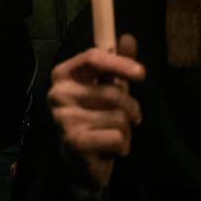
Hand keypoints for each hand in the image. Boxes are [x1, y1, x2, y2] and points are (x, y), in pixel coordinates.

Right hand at [48, 34, 144, 193]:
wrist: (80, 162)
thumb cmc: (95, 117)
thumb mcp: (107, 87)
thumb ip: (117, 64)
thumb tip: (128, 37)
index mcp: (64, 74)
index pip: (93, 58)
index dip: (119, 63)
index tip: (141, 73)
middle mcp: (58, 93)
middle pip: (113, 92)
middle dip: (130, 108)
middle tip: (128, 118)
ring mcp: (64, 118)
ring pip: (118, 118)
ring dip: (126, 129)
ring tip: (112, 134)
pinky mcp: (74, 141)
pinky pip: (117, 138)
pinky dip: (122, 146)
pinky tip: (109, 149)